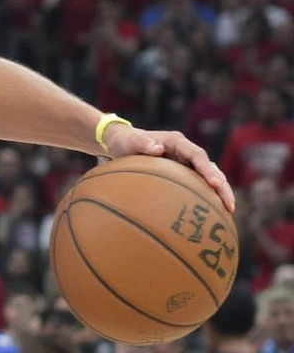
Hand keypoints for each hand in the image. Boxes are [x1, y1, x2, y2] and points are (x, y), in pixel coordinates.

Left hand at [101, 124, 235, 212]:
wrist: (122, 142)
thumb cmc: (125, 141)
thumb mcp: (130, 141)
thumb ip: (142, 143)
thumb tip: (158, 149)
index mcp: (176, 142)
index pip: (197, 155)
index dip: (207, 169)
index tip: (214, 184)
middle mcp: (185, 151)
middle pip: (209, 167)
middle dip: (221, 186)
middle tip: (229, 205)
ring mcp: (186, 161)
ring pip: (209, 176)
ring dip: (219, 191)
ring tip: (228, 210)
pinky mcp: (183, 171)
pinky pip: (198, 183)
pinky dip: (207, 194)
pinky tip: (212, 211)